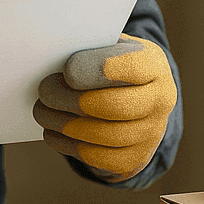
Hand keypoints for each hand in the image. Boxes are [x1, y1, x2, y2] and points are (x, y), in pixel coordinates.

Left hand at [34, 34, 174, 180]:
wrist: (136, 96)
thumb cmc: (111, 64)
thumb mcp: (107, 45)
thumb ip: (88, 47)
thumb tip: (51, 55)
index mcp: (154, 64)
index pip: (129, 67)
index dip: (94, 70)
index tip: (67, 70)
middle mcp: (161, 100)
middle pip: (113, 106)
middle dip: (71, 100)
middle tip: (45, 92)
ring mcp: (151, 132)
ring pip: (104, 136)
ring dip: (64, 124)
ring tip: (41, 111)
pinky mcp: (135, 158)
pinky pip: (100, 158)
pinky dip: (69, 146)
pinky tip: (53, 132)